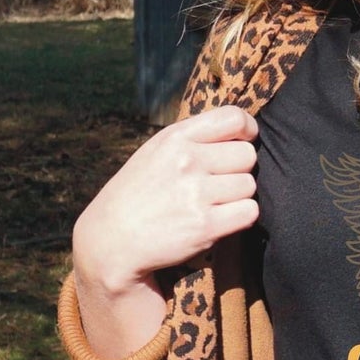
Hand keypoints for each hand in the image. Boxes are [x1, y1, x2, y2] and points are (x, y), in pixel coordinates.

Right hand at [73, 104, 261, 290]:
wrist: (110, 240)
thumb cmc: (137, 194)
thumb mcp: (156, 152)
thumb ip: (194, 139)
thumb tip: (241, 133)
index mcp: (175, 138)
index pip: (234, 118)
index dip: (248, 131)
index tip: (244, 142)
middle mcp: (187, 161)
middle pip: (247, 155)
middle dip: (239, 169)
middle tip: (217, 183)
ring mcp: (196, 193)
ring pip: (249, 185)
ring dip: (238, 197)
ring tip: (212, 204)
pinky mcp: (205, 225)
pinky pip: (249, 212)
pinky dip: (240, 218)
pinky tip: (219, 220)